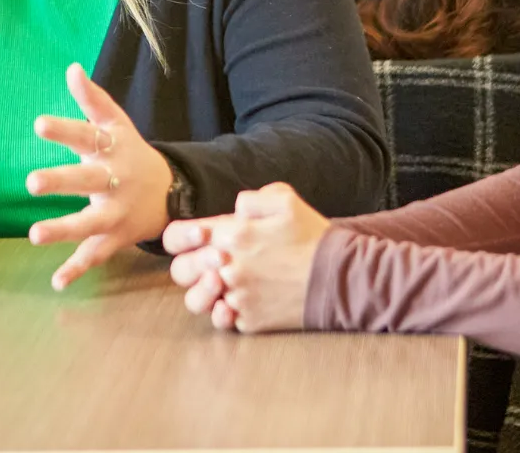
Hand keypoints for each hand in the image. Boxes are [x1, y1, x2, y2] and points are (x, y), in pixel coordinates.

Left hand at [27, 63, 173, 290]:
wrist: (172, 194)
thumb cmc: (132, 154)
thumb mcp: (118, 125)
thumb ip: (93, 100)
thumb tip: (70, 68)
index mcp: (112, 151)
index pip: (87, 137)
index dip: (64, 130)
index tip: (38, 125)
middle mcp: (114, 182)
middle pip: (87, 181)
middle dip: (60, 181)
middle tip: (31, 182)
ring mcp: (115, 213)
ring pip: (89, 223)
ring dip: (63, 230)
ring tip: (33, 235)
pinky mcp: (114, 238)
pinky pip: (95, 255)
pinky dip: (77, 269)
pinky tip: (57, 281)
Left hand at [163, 182, 329, 333]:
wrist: (341, 278)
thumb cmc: (313, 237)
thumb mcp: (285, 200)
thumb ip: (251, 199)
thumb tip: (234, 210)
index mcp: (231, 234)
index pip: (178, 237)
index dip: (184, 237)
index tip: (200, 237)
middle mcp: (227, 268)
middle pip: (182, 271)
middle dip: (193, 265)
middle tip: (216, 262)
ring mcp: (237, 298)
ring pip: (199, 301)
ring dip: (206, 293)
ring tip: (225, 284)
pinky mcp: (250, 321)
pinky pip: (225, 320)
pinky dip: (230, 313)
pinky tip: (244, 302)